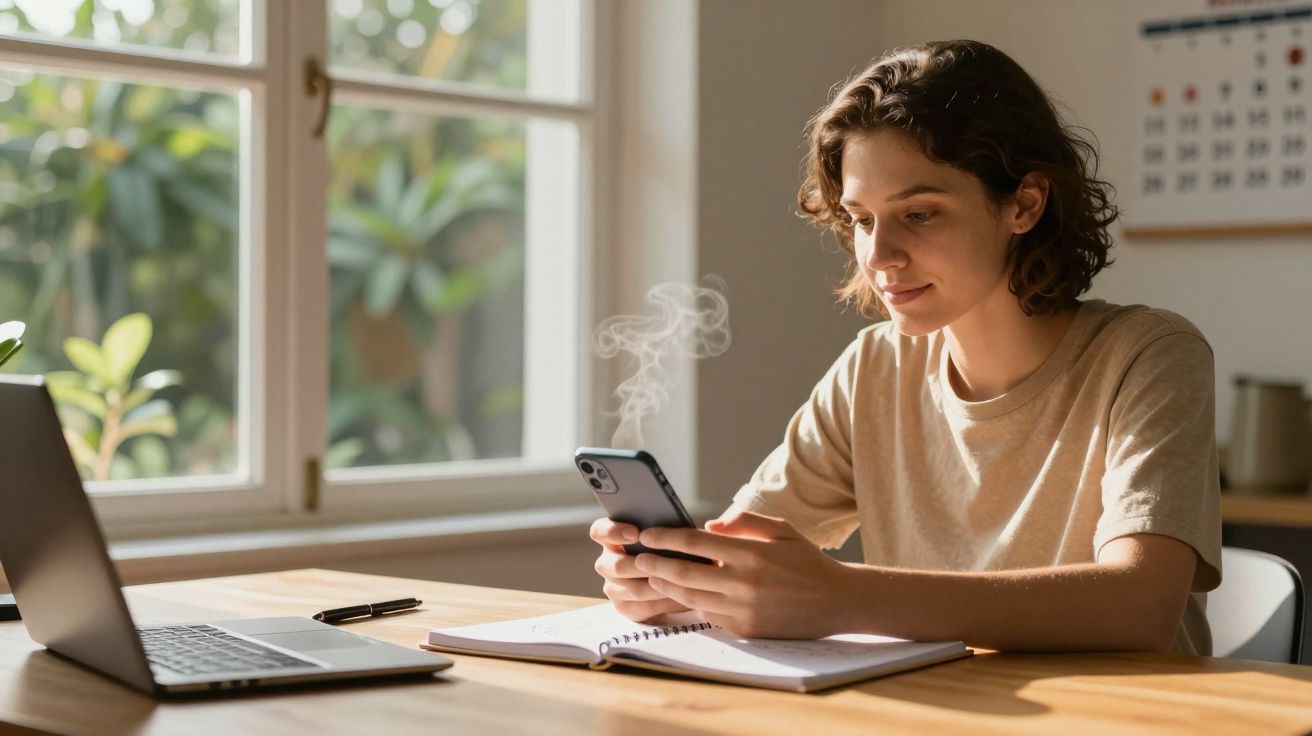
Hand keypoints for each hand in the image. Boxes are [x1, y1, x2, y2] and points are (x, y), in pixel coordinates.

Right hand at [589, 517, 692, 622]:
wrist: (672, 584)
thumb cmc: (666, 550)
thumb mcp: (661, 538)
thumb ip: (660, 532)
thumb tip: (676, 530)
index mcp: (611, 539)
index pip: (599, 532)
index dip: (614, 532)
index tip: (635, 533)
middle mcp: (607, 564)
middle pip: (617, 566)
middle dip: (644, 565)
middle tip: (666, 562)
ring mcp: (612, 587)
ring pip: (634, 589)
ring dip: (660, 585)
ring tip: (682, 581)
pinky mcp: (623, 607)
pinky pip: (644, 607)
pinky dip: (664, 602)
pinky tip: (681, 596)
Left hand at [634, 510, 853, 638]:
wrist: (837, 601)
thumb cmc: (807, 561)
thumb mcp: (782, 530)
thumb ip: (745, 522)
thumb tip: (709, 527)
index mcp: (751, 554)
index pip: (696, 544)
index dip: (666, 538)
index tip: (647, 534)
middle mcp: (743, 583)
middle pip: (685, 573)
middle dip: (656, 564)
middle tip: (638, 557)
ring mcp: (743, 609)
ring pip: (691, 597)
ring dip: (667, 585)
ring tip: (652, 575)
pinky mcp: (745, 629)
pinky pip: (709, 615)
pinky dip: (692, 603)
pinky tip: (680, 593)